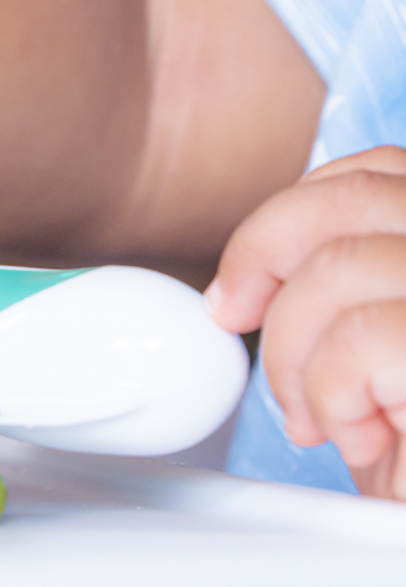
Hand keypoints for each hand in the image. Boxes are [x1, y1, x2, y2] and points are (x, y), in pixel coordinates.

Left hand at [207, 145, 405, 497]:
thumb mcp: (370, 350)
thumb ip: (336, 286)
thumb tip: (235, 287)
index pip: (375, 174)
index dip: (288, 217)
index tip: (243, 283)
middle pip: (353, 198)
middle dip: (263, 257)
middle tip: (236, 319)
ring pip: (343, 269)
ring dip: (294, 350)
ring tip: (315, 413)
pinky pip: (367, 342)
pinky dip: (334, 394)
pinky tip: (358, 436)